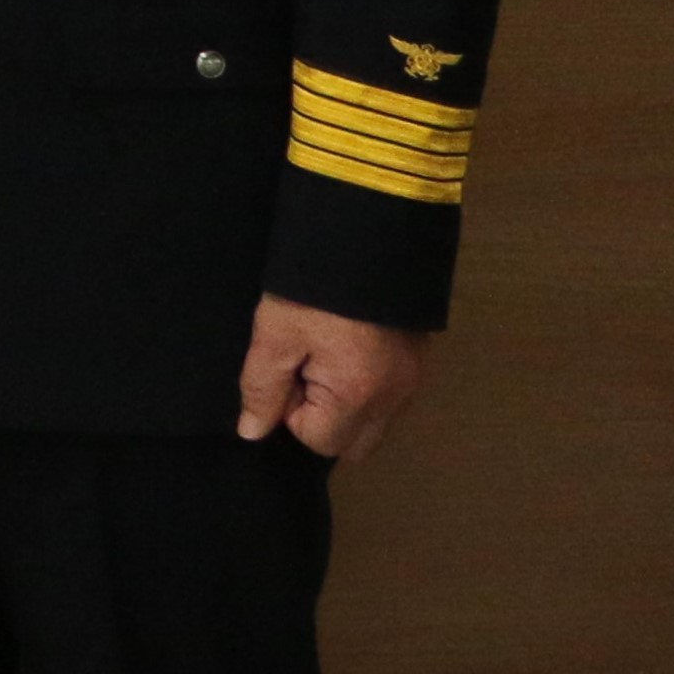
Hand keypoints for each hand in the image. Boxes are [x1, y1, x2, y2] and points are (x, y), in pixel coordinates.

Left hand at [238, 295, 434, 462]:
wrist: (367, 232)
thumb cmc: (313, 287)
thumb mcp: (275, 333)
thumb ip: (262, 388)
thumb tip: (253, 433)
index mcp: (359, 396)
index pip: (319, 442)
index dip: (292, 413)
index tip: (287, 371)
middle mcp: (395, 398)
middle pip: (354, 442)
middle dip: (323, 419)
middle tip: (305, 368)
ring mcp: (413, 380)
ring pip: (375, 421)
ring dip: (346, 403)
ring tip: (325, 353)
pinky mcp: (420, 360)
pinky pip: (390, 396)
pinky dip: (367, 386)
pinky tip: (348, 347)